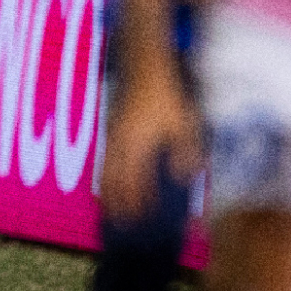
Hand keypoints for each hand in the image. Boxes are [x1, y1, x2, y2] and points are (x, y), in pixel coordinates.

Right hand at [100, 74, 201, 222]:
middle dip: (117, 203)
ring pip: (106, 170)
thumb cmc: (167, 95)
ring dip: (108, 191)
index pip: (136, 183)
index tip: (141, 221)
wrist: (144, 67)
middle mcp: (122, 145)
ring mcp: (114, 136)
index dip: (138, 203)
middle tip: (119, 223)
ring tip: (108, 207)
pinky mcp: (112, 127)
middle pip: (115, 180)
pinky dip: (104, 174)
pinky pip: (104, 158)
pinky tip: (107, 178)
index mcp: (139, 147)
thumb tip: (184, 177)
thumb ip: (185, 152)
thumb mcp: (185, 123)